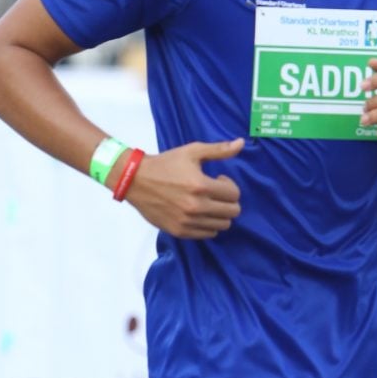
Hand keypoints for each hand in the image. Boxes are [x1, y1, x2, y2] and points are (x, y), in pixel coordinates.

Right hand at [123, 139, 243, 238]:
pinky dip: (208, 224)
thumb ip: (219, 150)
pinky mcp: (179, 231)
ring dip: (220, 213)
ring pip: (222, 225)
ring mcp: (188, 221)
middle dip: (229, 201)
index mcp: (201, 186)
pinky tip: (199, 213)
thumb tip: (241, 143)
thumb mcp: (192, 151)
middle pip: (232, 212)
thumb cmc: (166, 163)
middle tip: (216, 193)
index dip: (229, 185)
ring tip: (208, 203)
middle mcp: (197, 207)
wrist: (135, 180)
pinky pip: (207, 234)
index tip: (218, 179)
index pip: (234, 194)